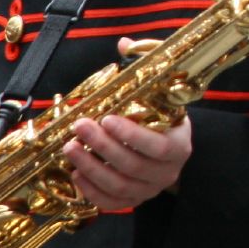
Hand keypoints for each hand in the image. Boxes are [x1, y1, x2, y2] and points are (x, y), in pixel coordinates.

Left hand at [62, 41, 192, 209]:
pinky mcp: (134, 201)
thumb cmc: (162, 116)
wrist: (170, 146)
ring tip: (70, 148)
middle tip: (79, 126)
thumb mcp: (160, 90)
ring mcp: (150, 189)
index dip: (131, 135)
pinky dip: (92, 192)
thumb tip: (123, 44)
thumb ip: (144, 66)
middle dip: (102, 146)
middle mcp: (168, 172)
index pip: (158, 147)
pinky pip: (112, 203)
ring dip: (92, 168)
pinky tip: (76, 174)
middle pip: (133, 166)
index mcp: (179, 144)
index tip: (106, 118)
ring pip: (120, 187)